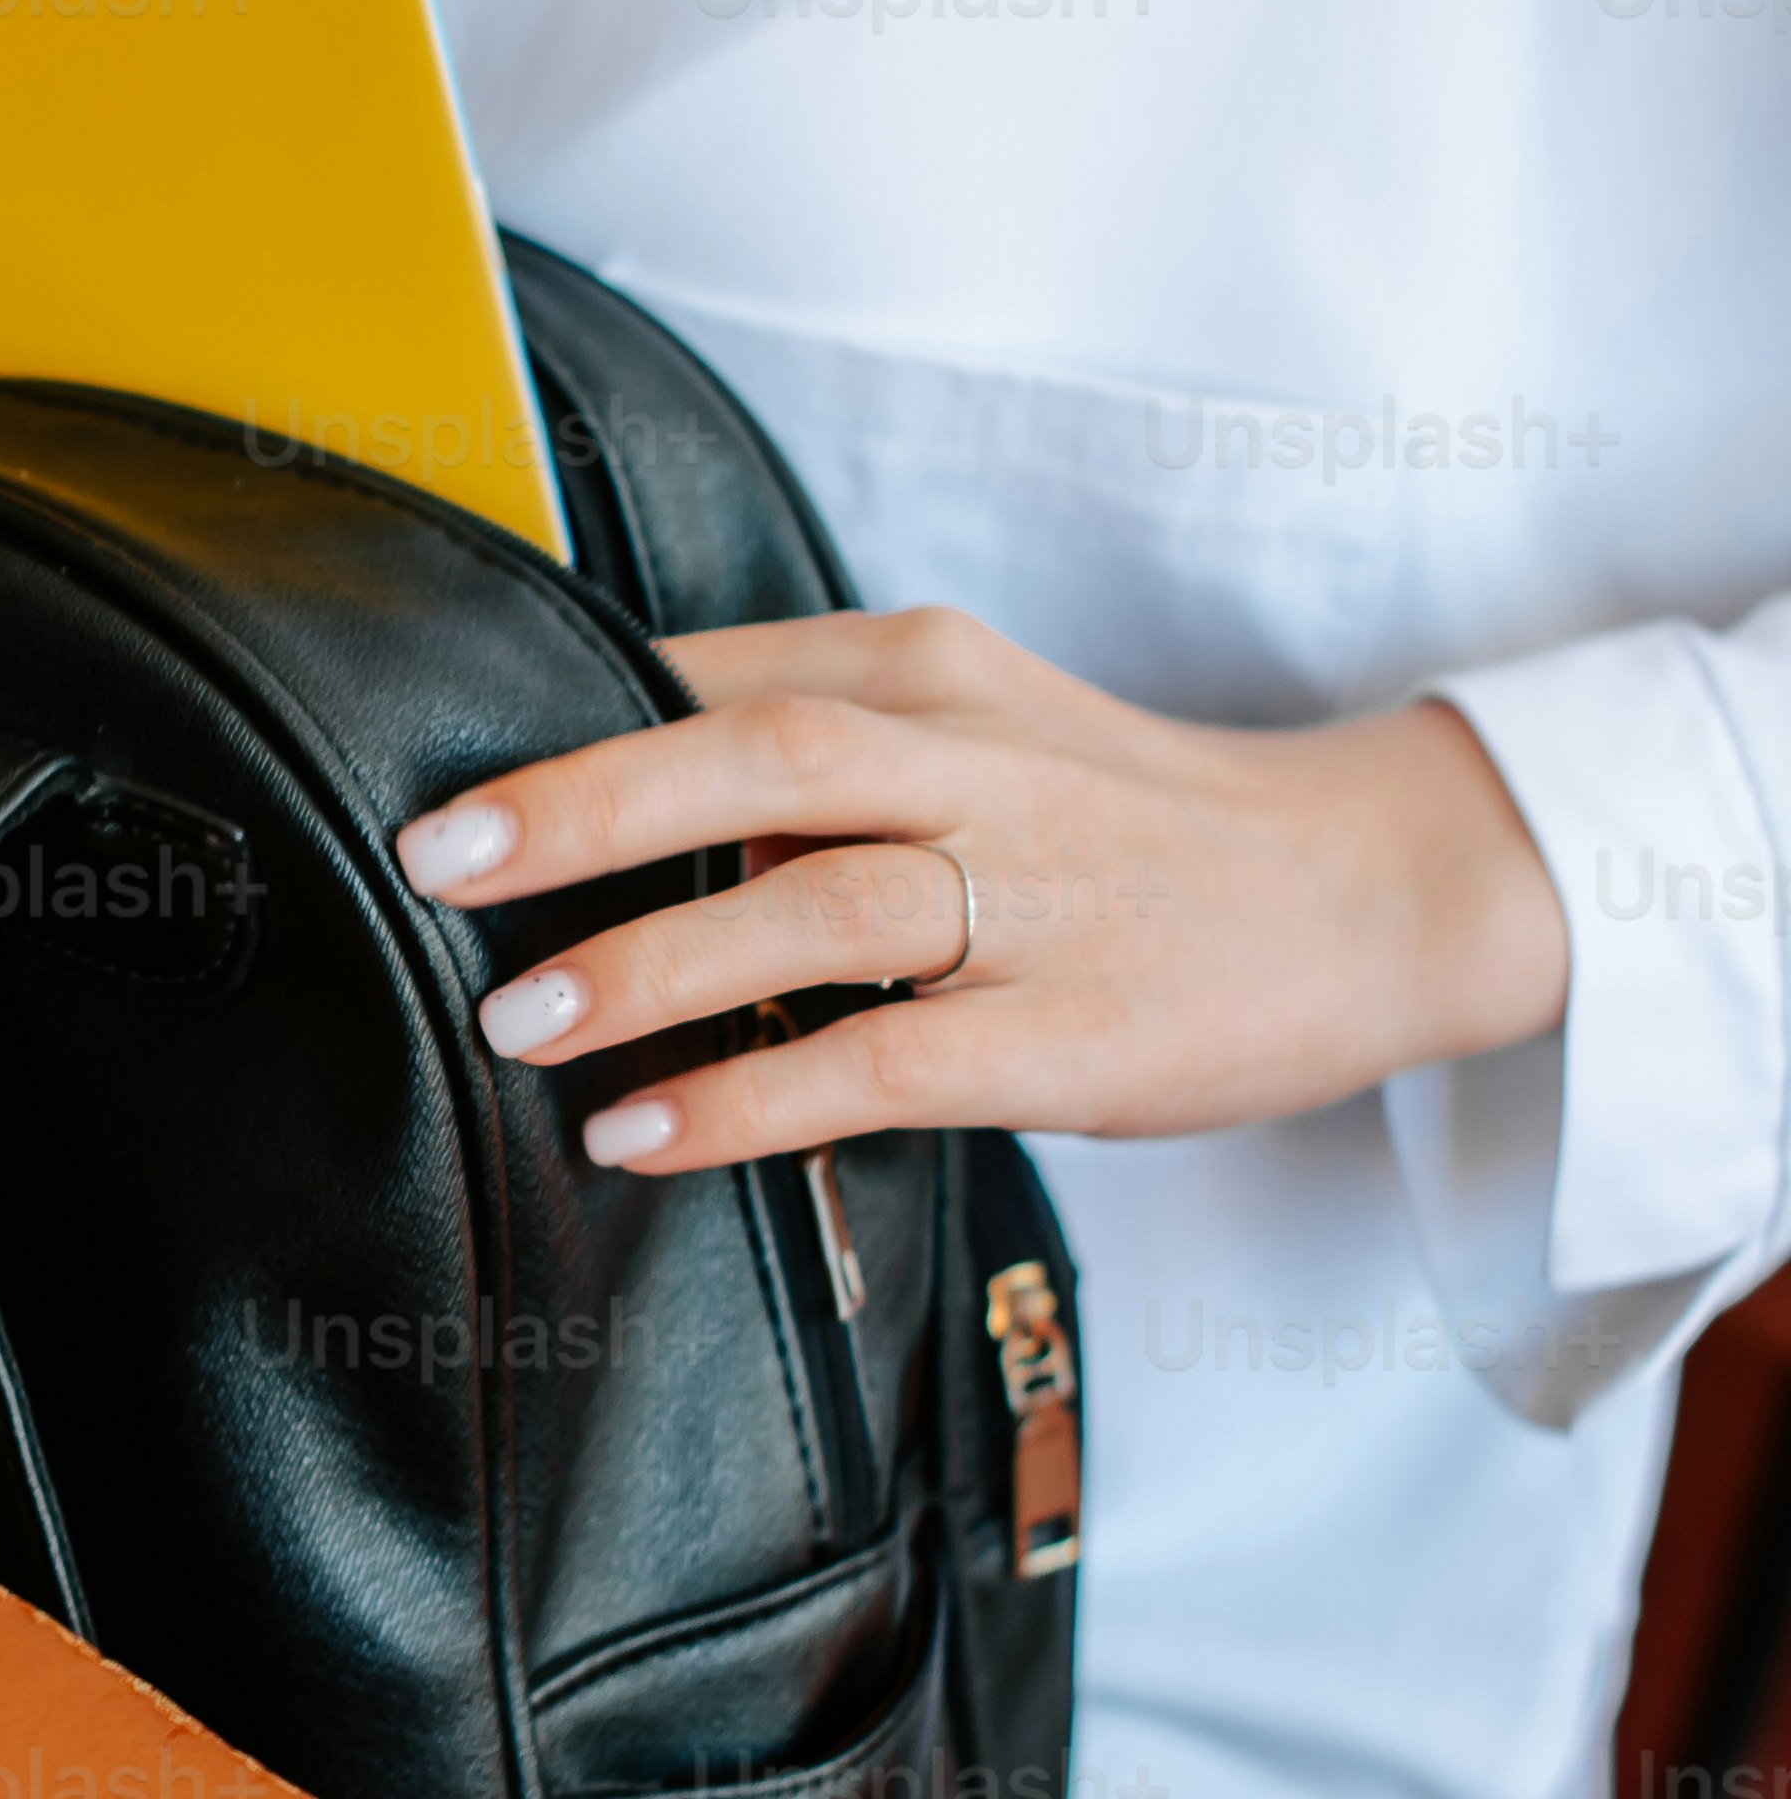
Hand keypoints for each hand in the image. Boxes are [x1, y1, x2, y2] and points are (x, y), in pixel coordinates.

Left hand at [392, 605, 1570, 1175]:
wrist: (1366, 894)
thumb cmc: (1121, 822)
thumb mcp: (970, 727)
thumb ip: (804, 745)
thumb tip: (593, 796)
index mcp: (928, 670)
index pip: (718, 671)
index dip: (568, 716)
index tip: (433, 769)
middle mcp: (974, 761)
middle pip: (755, 754)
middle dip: (582, 805)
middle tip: (436, 860)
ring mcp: (1031, 899)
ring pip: (813, 905)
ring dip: (649, 961)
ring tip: (516, 1018)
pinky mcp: (1067, 1035)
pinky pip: (880, 1063)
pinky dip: (746, 1096)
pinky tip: (643, 1128)